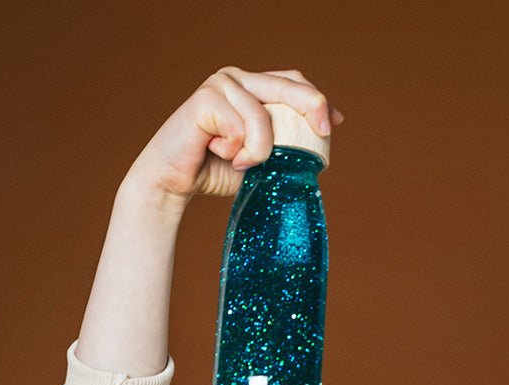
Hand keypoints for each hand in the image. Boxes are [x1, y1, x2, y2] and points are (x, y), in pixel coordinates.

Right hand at [122, 67, 344, 209]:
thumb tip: (322, 136)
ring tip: (241, 163)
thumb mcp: (260, 157)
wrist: (174, 181)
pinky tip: (218, 153)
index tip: (334, 124)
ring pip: (264, 117)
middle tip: (324, 132)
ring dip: (260, 151)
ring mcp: (220, 84)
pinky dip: (237, 151)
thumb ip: (284, 143)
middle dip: (312, 107)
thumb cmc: (216, 170)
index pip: (292, 82)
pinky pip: (241, 128)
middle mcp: (237, 79)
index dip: (317, 100)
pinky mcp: (205, 98)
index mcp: (251, 88)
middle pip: (287, 85)